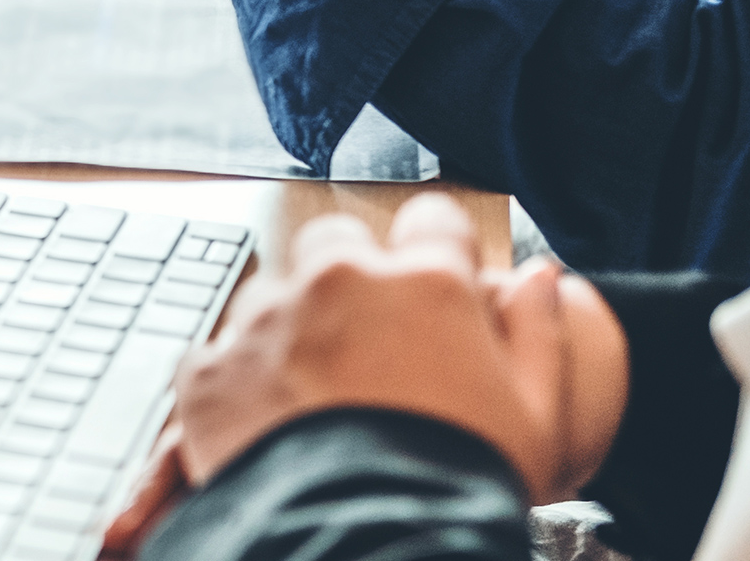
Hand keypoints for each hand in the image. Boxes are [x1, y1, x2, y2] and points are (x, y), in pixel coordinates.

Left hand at [102, 194, 627, 554]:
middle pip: (338, 244)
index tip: (435, 287)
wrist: (370, 548)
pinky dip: (239, 383)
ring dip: (290, 330)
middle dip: (351, 281)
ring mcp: (266, 321)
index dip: (436, 254)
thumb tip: (540, 276)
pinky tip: (270, 429)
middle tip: (368, 349)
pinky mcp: (209, 370)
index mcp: (426, 282)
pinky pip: (220, 355)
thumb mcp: (536, 418)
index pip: (432, 220)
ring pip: (273, 295)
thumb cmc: (461, 489)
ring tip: (315, 401)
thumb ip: (537, 331)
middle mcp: (340, 282)